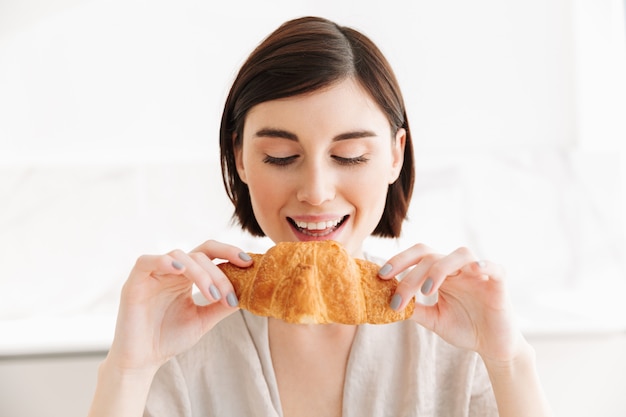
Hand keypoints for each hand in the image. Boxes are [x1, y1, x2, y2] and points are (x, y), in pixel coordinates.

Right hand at [106, 240, 252, 372]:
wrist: (143, 361)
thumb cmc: (170, 339)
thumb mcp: (203, 320)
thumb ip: (221, 306)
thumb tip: (247, 292)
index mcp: (187, 276)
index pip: (210, 253)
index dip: (229, 252)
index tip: (249, 263)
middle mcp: (171, 270)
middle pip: (199, 255)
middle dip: (218, 274)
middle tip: (229, 295)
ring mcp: (152, 274)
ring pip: (179, 256)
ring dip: (200, 273)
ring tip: (212, 296)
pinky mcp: (135, 282)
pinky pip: (147, 261)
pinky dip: (164, 261)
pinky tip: (179, 270)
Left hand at [379, 244, 522, 362]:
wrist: (493, 346)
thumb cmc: (464, 328)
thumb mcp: (433, 319)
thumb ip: (414, 309)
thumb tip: (386, 302)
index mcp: (441, 273)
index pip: (417, 257)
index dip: (398, 261)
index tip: (380, 276)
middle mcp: (458, 268)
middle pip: (431, 255)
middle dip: (411, 273)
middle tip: (398, 296)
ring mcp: (478, 273)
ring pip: (459, 254)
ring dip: (439, 269)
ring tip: (427, 292)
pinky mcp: (498, 283)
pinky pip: (494, 267)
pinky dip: (484, 265)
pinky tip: (475, 271)